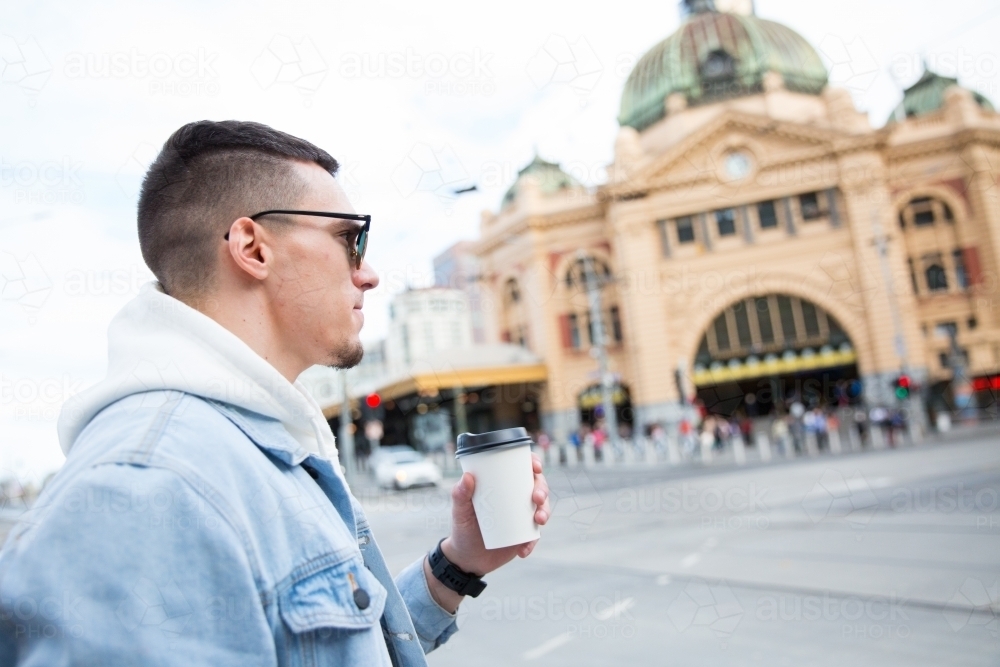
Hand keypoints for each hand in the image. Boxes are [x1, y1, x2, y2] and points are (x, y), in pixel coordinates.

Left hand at [423, 453, 549, 611]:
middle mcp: (516, 498)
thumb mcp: (459, 512)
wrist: (467, 559)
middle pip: (537, 486)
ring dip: (545, 512)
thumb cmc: (462, 528)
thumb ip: (460, 495)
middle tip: (537, 498)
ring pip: (542, 508)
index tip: (536, 468)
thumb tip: (468, 476)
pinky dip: (532, 542)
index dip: (534, 463)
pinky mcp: (525, 536)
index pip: (522, 468)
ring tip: (538, 520)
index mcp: (502, 485)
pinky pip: (535, 537)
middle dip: (543, 489)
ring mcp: (523, 517)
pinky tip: (523, 549)